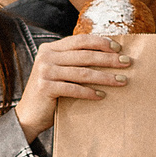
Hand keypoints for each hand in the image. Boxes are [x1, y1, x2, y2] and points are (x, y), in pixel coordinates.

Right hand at [15, 33, 133, 142]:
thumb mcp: (59, 72)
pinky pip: (73, 89)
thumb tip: (108, 56)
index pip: (80, 40)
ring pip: (82, 72)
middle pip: (85, 55)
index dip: (101, 42)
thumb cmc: (50, 94)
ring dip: (105, 77)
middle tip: (127, 63)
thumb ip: (73, 61)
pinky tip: (102, 95)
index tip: (119, 48)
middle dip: (109, 59)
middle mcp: (46, 57)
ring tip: (122, 81)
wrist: (28, 116)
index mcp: (50, 48)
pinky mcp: (45, 87)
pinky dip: (89, 92)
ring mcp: (44, 72)